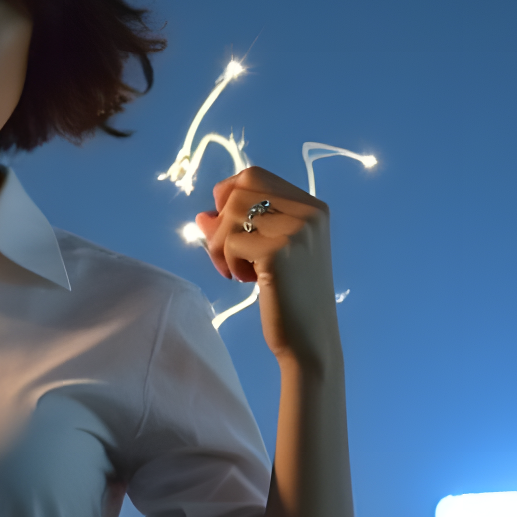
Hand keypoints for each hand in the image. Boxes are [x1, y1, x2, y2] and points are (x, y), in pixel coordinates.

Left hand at [194, 167, 340, 369]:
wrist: (310, 340)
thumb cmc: (289, 299)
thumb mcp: (271, 253)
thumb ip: (243, 227)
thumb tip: (203, 215)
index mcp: (313, 207)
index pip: (254, 176)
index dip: (229, 197)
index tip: (227, 228)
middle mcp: (309, 212)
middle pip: (238, 191)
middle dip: (221, 223)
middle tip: (226, 257)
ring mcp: (297, 230)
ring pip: (231, 215)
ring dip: (221, 246)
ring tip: (237, 271)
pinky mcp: (279, 251)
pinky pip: (230, 241)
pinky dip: (228, 262)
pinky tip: (247, 281)